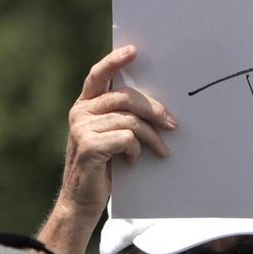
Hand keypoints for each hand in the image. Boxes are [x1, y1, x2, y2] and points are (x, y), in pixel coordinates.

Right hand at [57, 45, 176, 223]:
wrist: (80, 202)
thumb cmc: (102, 167)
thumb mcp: (110, 136)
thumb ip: (121, 117)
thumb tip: (157, 106)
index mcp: (84, 106)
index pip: (98, 75)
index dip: (115, 61)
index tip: (134, 51)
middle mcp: (79, 112)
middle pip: (125, 97)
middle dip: (153, 108)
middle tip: (173, 123)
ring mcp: (81, 128)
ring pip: (130, 119)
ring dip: (151, 136)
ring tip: (160, 150)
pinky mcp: (88, 146)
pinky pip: (126, 137)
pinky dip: (136, 149)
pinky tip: (134, 160)